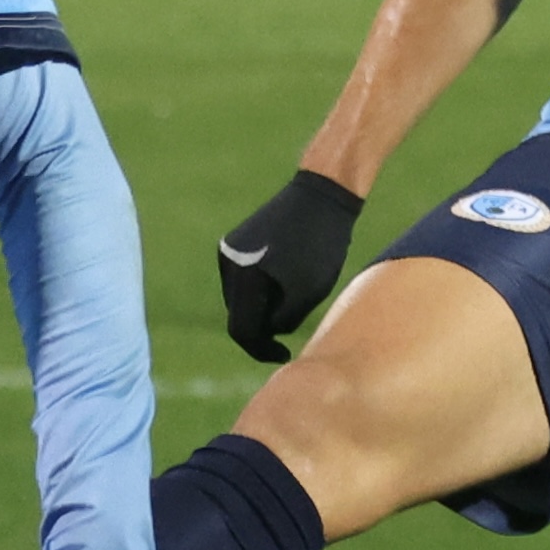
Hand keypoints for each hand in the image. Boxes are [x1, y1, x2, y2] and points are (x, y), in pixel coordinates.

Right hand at [217, 168, 366, 362]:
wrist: (321, 193)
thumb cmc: (321, 244)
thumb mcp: (309, 292)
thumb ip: (283, 321)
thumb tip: (266, 333)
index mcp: (243, 276)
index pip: (242, 331)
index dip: (262, 350)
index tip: (283, 356)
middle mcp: (228, 263)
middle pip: (239, 315)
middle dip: (265, 327)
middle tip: (297, 322)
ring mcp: (229, 250)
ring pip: (242, 298)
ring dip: (265, 306)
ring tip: (298, 292)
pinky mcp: (237, 242)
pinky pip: (246, 279)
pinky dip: (264, 288)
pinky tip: (290, 276)